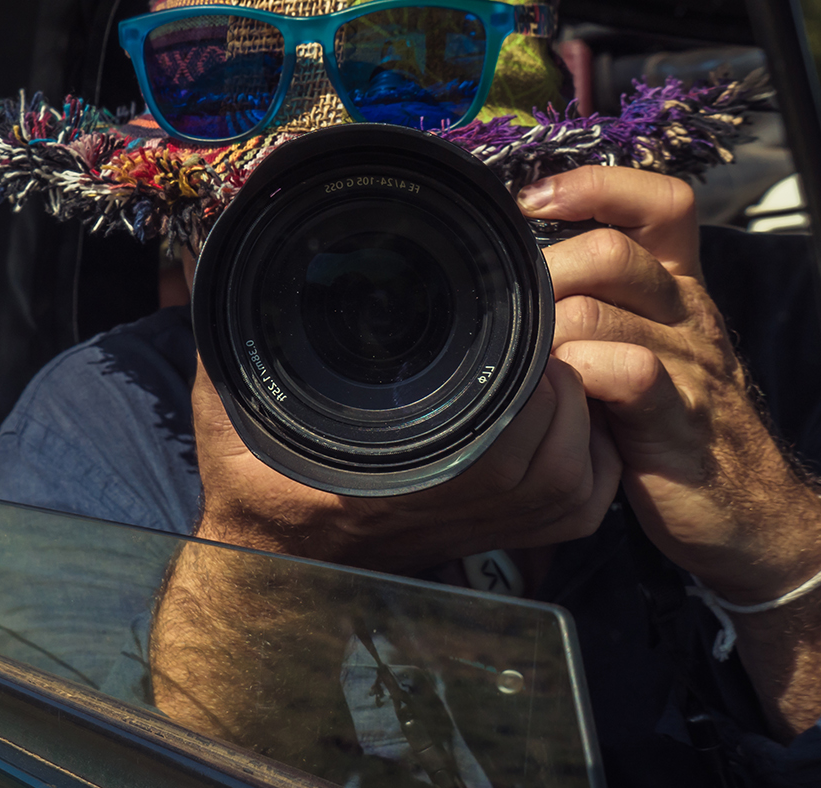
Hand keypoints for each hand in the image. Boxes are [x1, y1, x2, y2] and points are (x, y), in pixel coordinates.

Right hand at [188, 353, 620, 574]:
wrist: (274, 562)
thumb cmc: (258, 476)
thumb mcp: (234, 399)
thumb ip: (234, 332)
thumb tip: (227, 257)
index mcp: (392, 477)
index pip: (490, 429)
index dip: (518, 373)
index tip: (514, 326)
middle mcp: (448, 509)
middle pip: (549, 450)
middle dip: (555, 383)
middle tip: (537, 333)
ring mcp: (483, 530)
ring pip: (571, 478)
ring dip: (576, 415)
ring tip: (549, 364)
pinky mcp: (504, 540)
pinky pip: (580, 509)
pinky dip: (593, 461)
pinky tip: (568, 415)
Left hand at [521, 166, 820, 604]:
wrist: (749, 510)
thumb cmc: (672, 426)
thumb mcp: (641, 348)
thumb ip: (596, 305)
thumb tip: (511, 277)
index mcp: (677, 287)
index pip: (659, 203)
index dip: (596, 187)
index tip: (533, 202)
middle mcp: (686, 313)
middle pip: (613, 252)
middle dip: (545, 272)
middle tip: (508, 309)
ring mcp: (686, 364)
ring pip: (600, 312)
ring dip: (544, 332)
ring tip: (520, 358)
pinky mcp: (677, 418)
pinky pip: (626, 374)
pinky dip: (576, 377)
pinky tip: (555, 395)